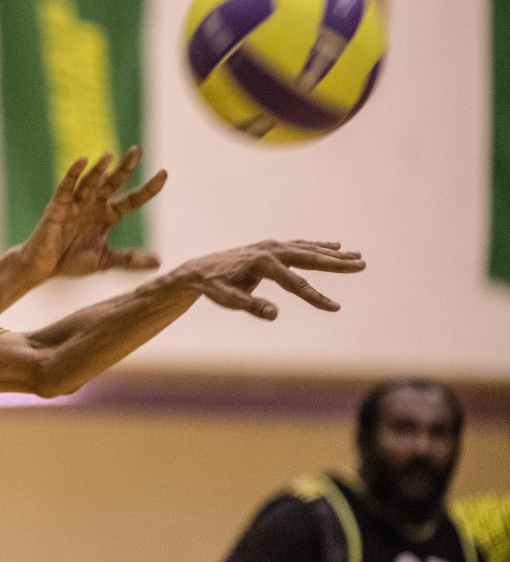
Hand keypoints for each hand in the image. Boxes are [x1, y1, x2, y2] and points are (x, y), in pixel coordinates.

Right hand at [20, 148, 165, 279]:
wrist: (43, 268)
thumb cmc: (72, 262)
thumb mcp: (105, 261)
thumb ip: (129, 259)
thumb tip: (158, 263)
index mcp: (108, 216)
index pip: (132, 199)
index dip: (148, 188)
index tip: (164, 173)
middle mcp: (94, 205)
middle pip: (113, 182)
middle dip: (125, 168)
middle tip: (136, 151)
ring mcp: (76, 203)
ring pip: (91, 182)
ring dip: (99, 169)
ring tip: (109, 155)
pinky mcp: (58, 205)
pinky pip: (66, 186)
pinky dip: (73, 173)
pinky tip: (82, 160)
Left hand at [173, 240, 365, 318]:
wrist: (199, 270)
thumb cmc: (214, 287)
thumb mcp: (228, 300)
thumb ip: (251, 306)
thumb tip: (275, 315)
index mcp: (262, 264)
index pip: (295, 284)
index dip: (316, 298)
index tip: (336, 308)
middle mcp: (270, 250)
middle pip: (310, 258)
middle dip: (337, 264)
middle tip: (363, 265)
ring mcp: (271, 246)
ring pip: (309, 250)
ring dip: (333, 254)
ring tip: (357, 257)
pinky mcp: (270, 247)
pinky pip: (300, 246)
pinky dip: (318, 246)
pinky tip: (334, 247)